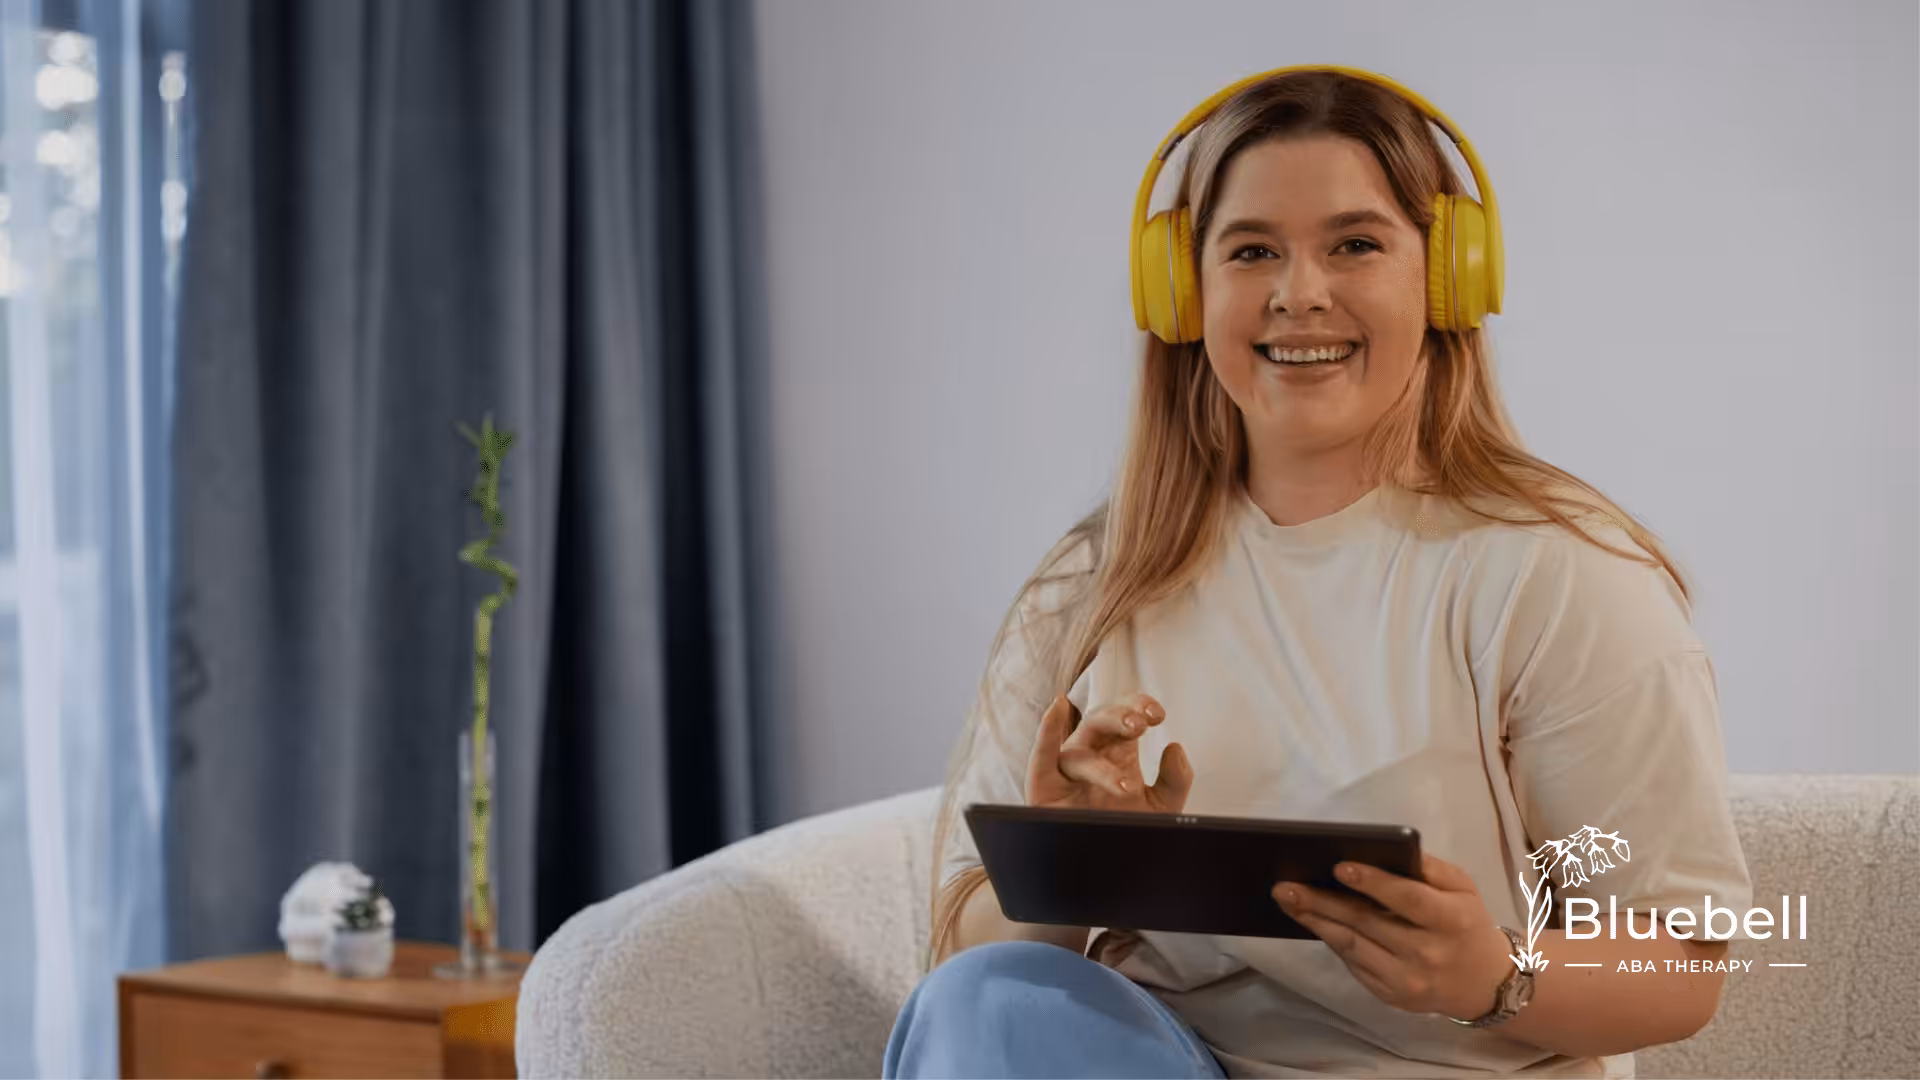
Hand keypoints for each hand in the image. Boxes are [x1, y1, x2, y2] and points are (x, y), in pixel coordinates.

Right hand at [1025, 693, 1193, 813]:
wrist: (1102, 866)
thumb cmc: (1125, 828)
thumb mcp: (1161, 807)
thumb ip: (1175, 780)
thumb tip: (1175, 748)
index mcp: (1117, 750)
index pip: (1126, 714)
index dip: (1139, 706)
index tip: (1158, 714)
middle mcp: (1091, 753)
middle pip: (1100, 720)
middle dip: (1119, 717)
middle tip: (1140, 724)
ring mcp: (1067, 769)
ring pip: (1078, 747)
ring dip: (1098, 752)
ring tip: (1126, 765)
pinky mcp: (1045, 785)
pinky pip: (1042, 756)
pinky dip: (1046, 732)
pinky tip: (1056, 710)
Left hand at [1271, 853, 1514, 1019]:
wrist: (1483, 983)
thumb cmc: (1466, 923)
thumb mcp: (1462, 889)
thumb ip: (1428, 868)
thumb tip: (1381, 848)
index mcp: (1451, 920)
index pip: (1407, 899)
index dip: (1373, 883)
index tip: (1339, 867)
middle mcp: (1428, 953)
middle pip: (1367, 923)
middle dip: (1322, 902)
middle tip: (1286, 886)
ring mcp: (1407, 980)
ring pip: (1352, 946)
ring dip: (1316, 922)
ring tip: (1287, 901)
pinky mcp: (1391, 996)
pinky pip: (1353, 964)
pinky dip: (1331, 940)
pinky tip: (1311, 921)